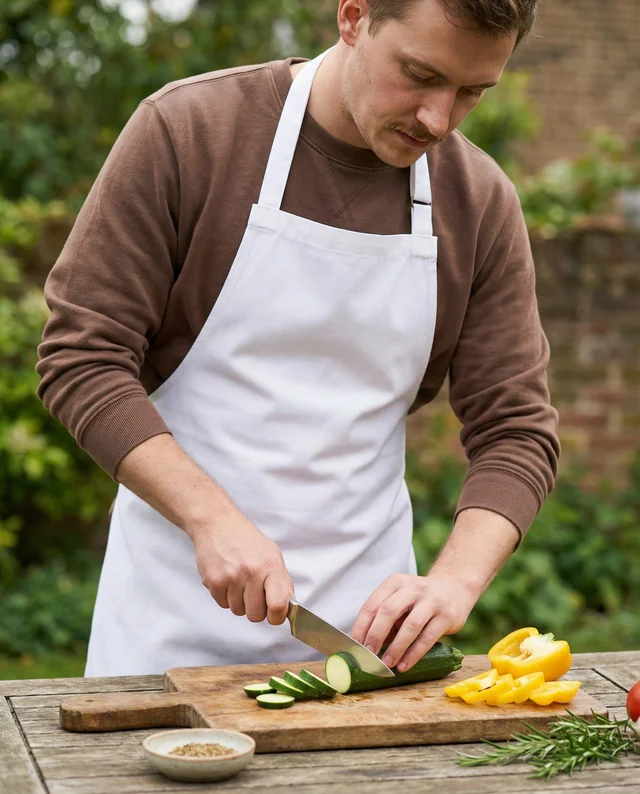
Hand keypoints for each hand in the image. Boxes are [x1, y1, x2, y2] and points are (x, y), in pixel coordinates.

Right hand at [188, 508, 293, 625]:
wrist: (218, 524)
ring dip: (239, 602)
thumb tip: (288, 607)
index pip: (278, 605)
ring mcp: (231, 578)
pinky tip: (227, 579)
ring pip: (238, 611)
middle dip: (255, 609)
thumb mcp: (272, 554)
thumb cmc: (246, 539)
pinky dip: (225, 596)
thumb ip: (282, 581)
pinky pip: (222, 605)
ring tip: (238, 581)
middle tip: (253, 593)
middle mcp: (252, 573)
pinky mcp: (213, 581)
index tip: (274, 614)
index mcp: (270, 566)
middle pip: (256, 616)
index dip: (277, 617)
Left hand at [350, 572, 475, 671]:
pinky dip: (413, 654)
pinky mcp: (446, 616)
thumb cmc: (420, 599)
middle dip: (375, 635)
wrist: (455, 588)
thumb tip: (365, 644)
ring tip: (387, 663)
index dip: (362, 626)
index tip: (355, 645)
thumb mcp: (401, 598)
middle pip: (388, 612)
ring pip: (410, 625)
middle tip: (368, 655)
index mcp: (395, 582)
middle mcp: (412, 588)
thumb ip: (386, 616)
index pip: (373, 604)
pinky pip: (427, 637)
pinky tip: (404, 665)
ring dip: (396, 647)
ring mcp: (431, 601)